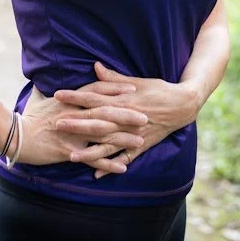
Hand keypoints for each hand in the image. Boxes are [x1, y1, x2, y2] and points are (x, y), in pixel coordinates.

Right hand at [18, 82, 147, 174]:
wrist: (15, 136)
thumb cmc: (28, 116)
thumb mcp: (40, 97)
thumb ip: (49, 89)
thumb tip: (48, 79)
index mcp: (70, 100)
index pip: (97, 91)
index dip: (115, 89)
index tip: (133, 89)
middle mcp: (74, 114)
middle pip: (105, 112)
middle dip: (126, 113)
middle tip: (145, 115)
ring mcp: (71, 133)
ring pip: (102, 134)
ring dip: (123, 138)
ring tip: (140, 140)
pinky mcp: (68, 150)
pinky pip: (92, 158)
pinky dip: (108, 162)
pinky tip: (123, 166)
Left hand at [54, 62, 200, 177]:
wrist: (183, 105)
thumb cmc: (159, 89)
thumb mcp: (137, 81)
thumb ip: (114, 78)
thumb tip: (95, 66)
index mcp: (124, 100)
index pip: (94, 98)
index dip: (76, 97)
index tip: (59, 95)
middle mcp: (126, 119)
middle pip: (97, 122)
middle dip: (76, 124)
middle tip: (57, 124)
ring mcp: (134, 134)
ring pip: (108, 144)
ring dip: (90, 151)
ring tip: (71, 156)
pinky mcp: (141, 145)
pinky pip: (124, 158)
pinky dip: (111, 166)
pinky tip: (96, 174)